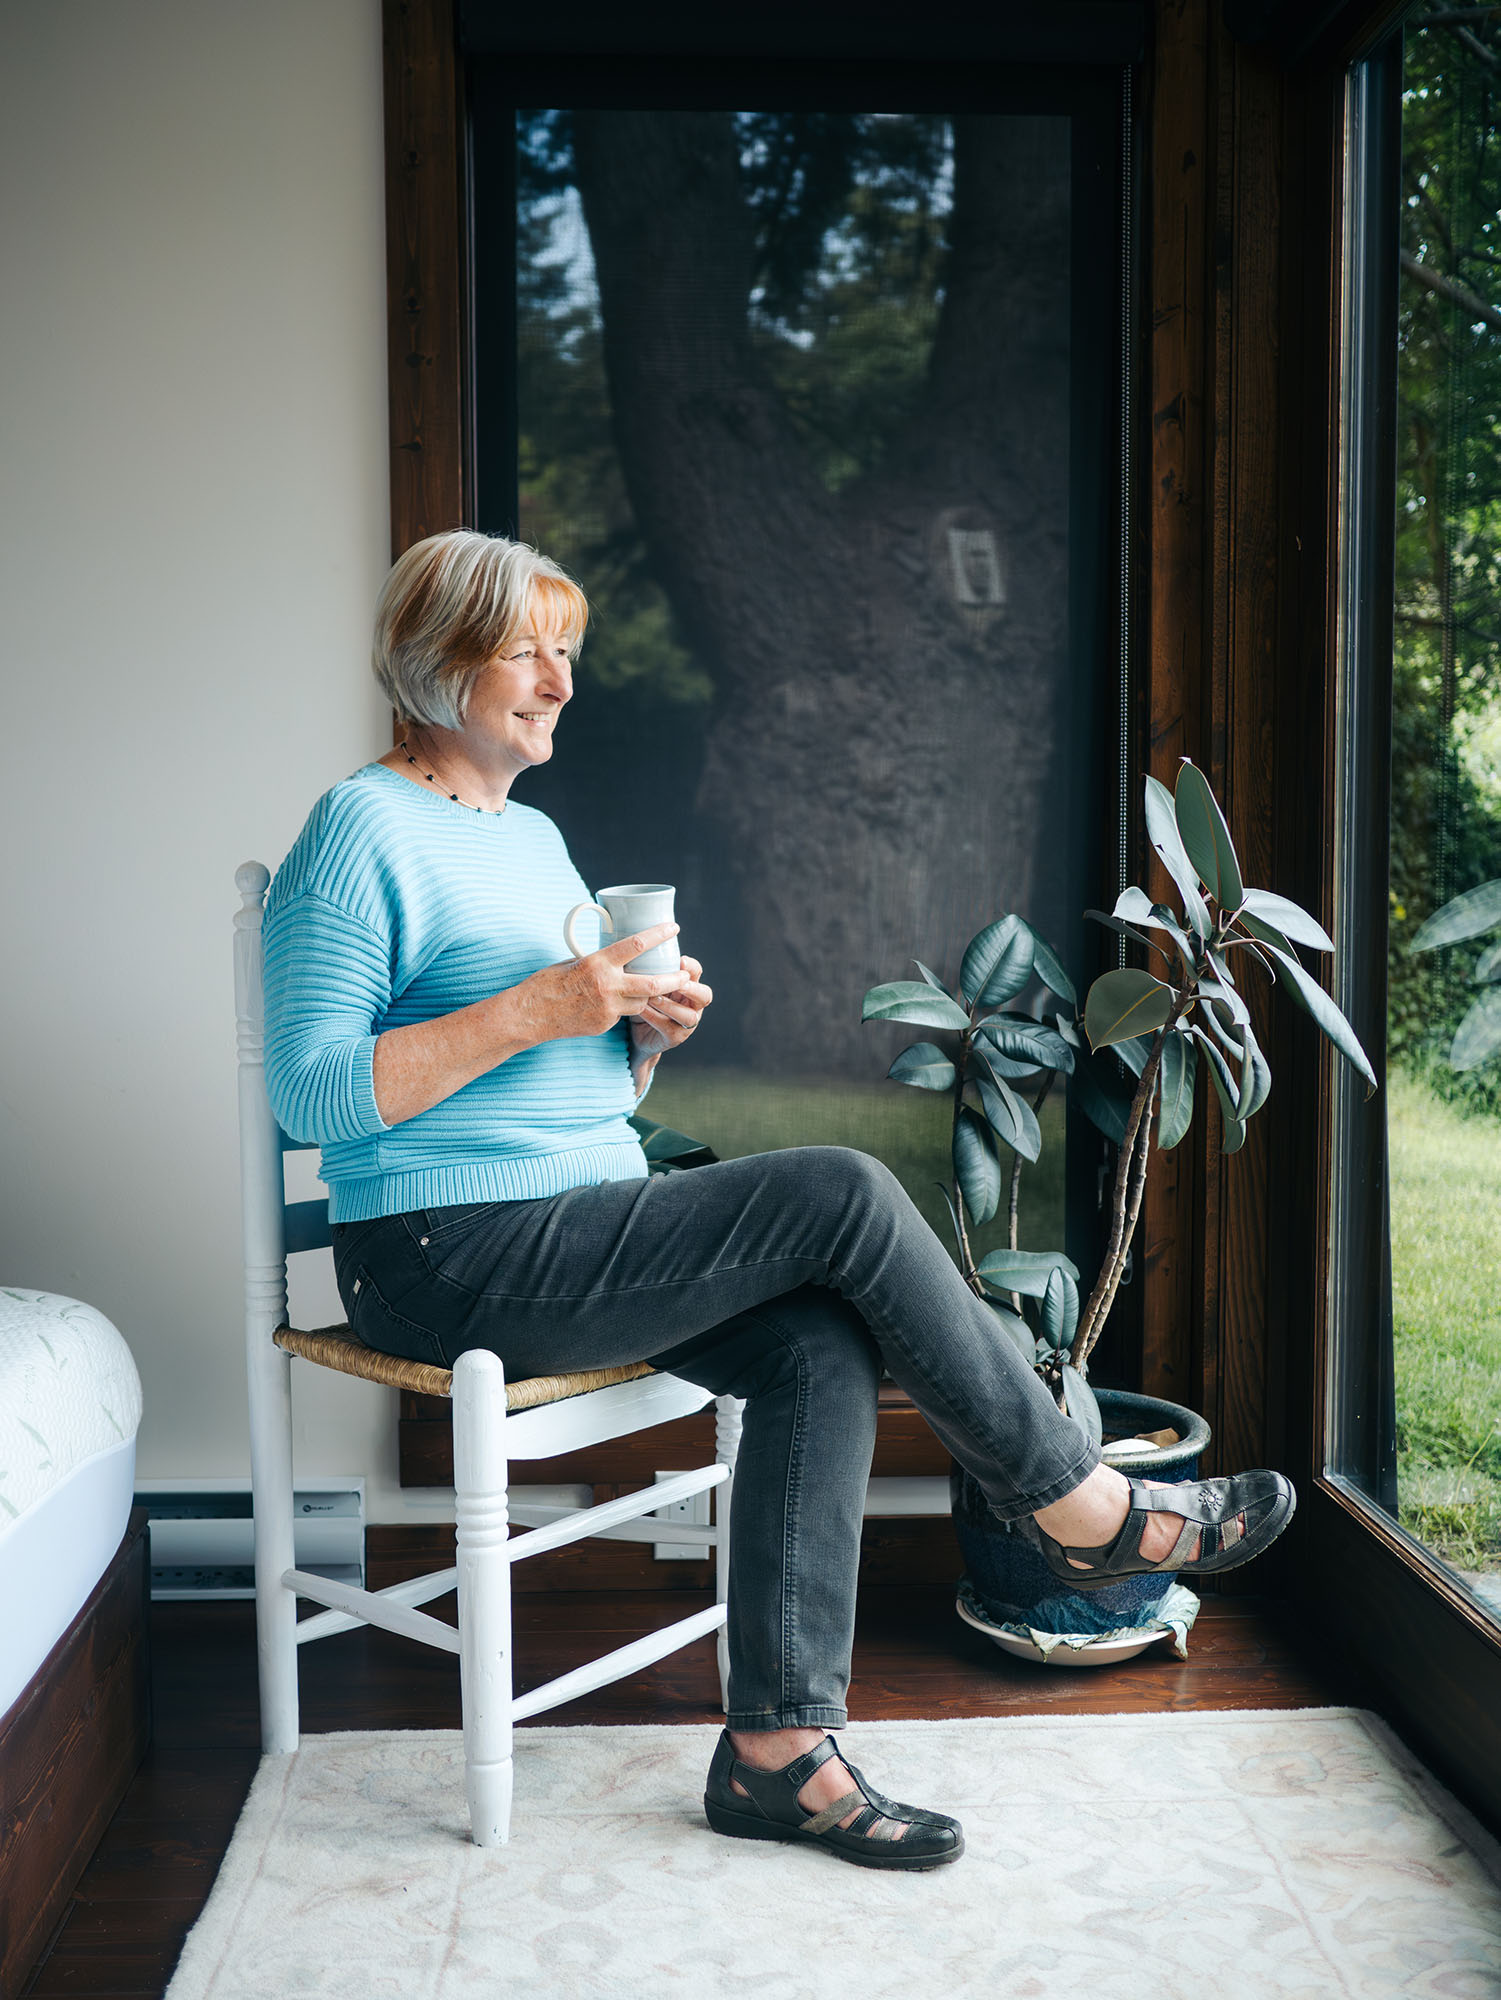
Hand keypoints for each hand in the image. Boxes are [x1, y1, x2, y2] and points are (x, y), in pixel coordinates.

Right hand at [513, 922, 689, 1042]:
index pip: (637, 945)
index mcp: (598, 963)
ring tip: (651, 988)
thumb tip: (614, 957)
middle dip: (673, 979)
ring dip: (646, 995)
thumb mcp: (573, 962)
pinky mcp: (604, 1024)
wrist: (530, 1015)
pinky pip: (622, 1014)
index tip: (674, 928)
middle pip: (652, 984)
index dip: (659, 935)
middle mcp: (607, 986)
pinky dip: (622, 1007)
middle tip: (684, 974)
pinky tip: (610, 1003)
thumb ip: (598, 961)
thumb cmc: (546, 983)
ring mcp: (607, 1009)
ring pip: (640, 1002)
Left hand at [629, 953, 712, 1061]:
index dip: (692, 967)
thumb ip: (648, 967)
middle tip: (678, 982)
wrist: (635, 1031)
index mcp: (688, 985)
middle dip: (692, 988)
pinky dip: (654, 1016)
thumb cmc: (642, 999)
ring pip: (689, 1016)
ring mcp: (686, 1023)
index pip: (697, 972)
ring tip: (652, 997)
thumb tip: (633, 940)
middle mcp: (692, 1004)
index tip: (681, 960)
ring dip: (671, 1005)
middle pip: (705, 995)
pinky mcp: (675, 1037)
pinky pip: (668, 1026)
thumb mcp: (646, 981)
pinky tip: (641, 1008)